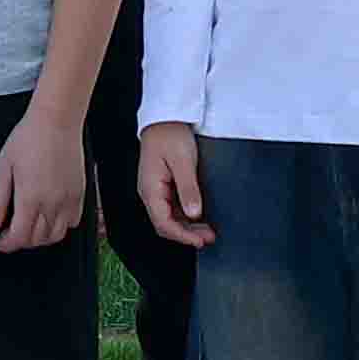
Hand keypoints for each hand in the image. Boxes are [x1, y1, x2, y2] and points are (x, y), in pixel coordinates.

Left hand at [0, 100, 91, 253]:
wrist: (56, 121)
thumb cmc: (28, 139)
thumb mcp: (2, 167)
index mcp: (30, 198)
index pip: (19, 237)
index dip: (6, 245)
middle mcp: (52, 203)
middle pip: (38, 240)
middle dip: (20, 242)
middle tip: (9, 233)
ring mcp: (69, 200)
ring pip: (56, 235)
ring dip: (40, 238)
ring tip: (27, 228)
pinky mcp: (80, 194)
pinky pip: (73, 222)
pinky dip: (59, 227)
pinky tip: (48, 217)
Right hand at [138, 119, 210, 248]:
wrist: (165, 118)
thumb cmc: (170, 135)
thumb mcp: (183, 161)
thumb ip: (188, 189)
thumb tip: (193, 213)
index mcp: (150, 188)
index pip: (163, 222)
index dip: (181, 235)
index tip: (199, 241)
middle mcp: (150, 192)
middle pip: (165, 223)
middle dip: (186, 234)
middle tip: (208, 238)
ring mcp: (156, 190)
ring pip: (169, 217)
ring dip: (187, 227)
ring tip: (207, 231)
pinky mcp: (163, 186)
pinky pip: (172, 208)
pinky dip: (186, 217)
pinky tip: (199, 218)